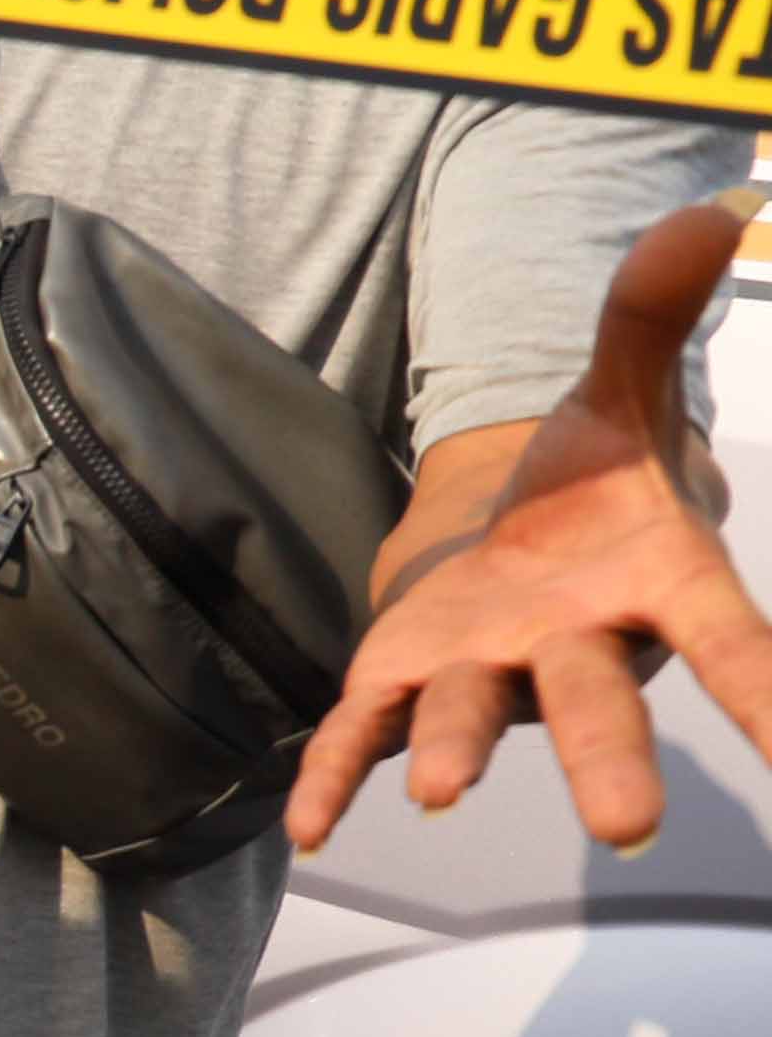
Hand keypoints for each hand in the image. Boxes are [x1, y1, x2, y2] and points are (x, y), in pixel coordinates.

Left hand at [295, 188, 771, 851]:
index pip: (723, 637)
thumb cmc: (591, 485)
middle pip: (597, 696)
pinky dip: (337, 777)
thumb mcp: (620, 392)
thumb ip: (651, 316)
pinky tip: (309, 830)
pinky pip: (365, 733)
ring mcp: (489, 666)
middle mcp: (577, 640)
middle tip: (626, 826)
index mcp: (653, 580)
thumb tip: (712, 206)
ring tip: (440, 790)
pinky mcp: (404, 677)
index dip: (763, 688)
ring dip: (455, 748)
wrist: (516, 531)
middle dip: (608, 756)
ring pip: (475, 711)